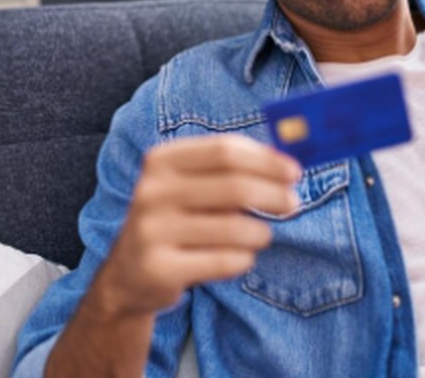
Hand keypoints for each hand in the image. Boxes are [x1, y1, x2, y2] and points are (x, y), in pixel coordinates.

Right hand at [98, 135, 301, 315]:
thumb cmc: (176, 219)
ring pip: (233, 228)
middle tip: (293, 203)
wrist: (129, 273)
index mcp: (161, 159)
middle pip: (233, 186)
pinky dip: (244, 259)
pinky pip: (224, 261)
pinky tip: (241, 257)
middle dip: (273, 194)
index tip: (294, 171)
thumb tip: (287, 162)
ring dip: (260, 232)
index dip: (266, 160)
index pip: (225, 151)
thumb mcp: (191, 184)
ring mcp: (151, 230)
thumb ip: (233, 168)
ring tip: (261, 235)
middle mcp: (151, 191)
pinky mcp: (159, 268)